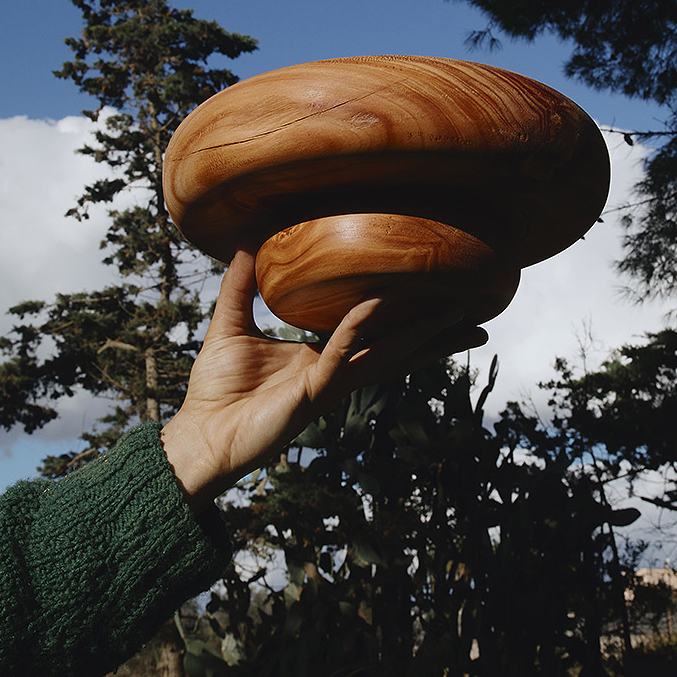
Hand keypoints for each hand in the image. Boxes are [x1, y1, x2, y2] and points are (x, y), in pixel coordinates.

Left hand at [160, 249, 487, 511]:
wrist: (200, 436)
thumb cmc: (216, 390)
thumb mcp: (230, 324)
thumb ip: (242, 285)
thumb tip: (244, 240)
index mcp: (322, 355)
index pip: (373, 332)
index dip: (405, 315)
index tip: (434, 294)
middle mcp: (336, 370)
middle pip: (398, 347)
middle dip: (438, 332)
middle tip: (477, 312)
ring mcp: (330, 384)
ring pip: (387, 354)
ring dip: (423, 333)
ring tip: (459, 314)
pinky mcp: (314, 394)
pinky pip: (342, 355)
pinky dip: (359, 328)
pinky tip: (376, 304)